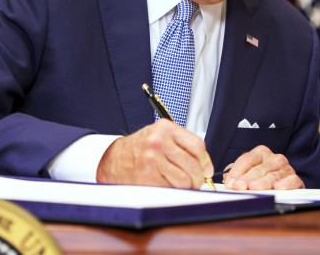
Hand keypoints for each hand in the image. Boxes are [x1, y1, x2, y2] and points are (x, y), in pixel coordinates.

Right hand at [96, 120, 213, 188]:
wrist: (113, 158)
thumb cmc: (139, 148)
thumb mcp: (159, 135)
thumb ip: (181, 144)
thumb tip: (204, 165)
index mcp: (165, 129)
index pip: (197, 145)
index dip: (206, 161)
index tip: (206, 170)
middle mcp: (159, 142)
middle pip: (193, 165)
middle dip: (197, 178)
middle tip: (194, 181)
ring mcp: (152, 159)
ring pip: (184, 180)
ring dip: (185, 186)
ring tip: (179, 183)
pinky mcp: (147, 176)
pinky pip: (171, 189)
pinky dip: (172, 190)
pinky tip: (165, 184)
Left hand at [222, 145, 302, 190]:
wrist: (284, 185)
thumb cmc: (261, 178)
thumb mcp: (247, 175)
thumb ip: (238, 176)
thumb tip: (228, 183)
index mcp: (260, 153)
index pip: (247, 160)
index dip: (237, 172)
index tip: (230, 182)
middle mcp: (274, 158)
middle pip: (258, 168)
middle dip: (247, 178)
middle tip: (239, 187)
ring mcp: (286, 168)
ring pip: (273, 175)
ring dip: (262, 183)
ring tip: (253, 188)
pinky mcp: (296, 179)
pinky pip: (292, 179)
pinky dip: (285, 183)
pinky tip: (277, 187)